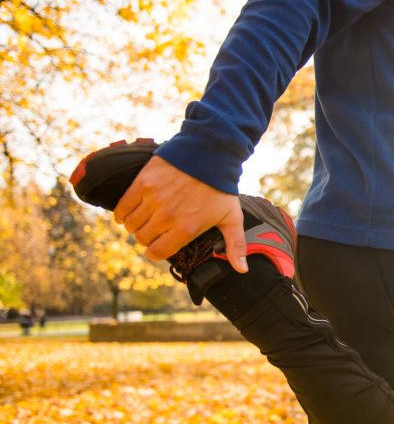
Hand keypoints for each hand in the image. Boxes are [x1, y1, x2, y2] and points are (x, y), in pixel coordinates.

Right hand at [114, 156, 247, 272]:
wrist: (210, 153)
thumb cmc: (222, 188)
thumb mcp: (232, 218)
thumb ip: (236, 245)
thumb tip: (242, 270)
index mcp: (186, 228)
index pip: (157, 252)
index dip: (155, 253)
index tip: (158, 248)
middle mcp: (167, 216)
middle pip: (142, 239)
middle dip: (146, 239)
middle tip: (153, 233)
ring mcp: (153, 199)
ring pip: (131, 224)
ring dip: (134, 227)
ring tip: (142, 223)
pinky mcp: (143, 183)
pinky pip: (122, 206)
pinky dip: (122, 213)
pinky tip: (126, 215)